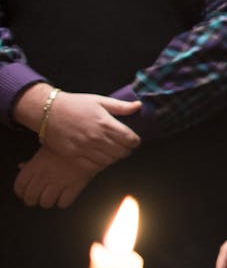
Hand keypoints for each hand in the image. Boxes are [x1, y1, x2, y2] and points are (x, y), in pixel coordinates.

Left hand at [14, 146, 98, 208]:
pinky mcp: (74, 187)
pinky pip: (64, 203)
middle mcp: (44, 177)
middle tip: (35, 198)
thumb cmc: (66, 143)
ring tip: (50, 197)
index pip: (19, 186)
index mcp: (35, 166)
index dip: (20, 192)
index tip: (23, 193)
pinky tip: (64, 196)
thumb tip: (21, 166)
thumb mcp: (45, 147)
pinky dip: (63, 202)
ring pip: (46, 203)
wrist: (89, 143)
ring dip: (47, 201)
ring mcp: (59, 183)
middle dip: (31, 200)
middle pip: (30, 198)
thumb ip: (32, 160)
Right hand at [19, 86, 140, 166]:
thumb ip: (121, 107)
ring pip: (109, 161)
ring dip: (114, 157)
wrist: (47, 112)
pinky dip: (100, 163)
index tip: (133, 140)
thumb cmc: (75, 104)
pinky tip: (99, 156)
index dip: (135, 141)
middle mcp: (96, 137)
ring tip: (111, 151)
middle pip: (122, 152)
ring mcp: (85, 148)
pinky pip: (94, 166)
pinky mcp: (74, 156)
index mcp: (105, 123)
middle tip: (123, 146)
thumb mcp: (99, 101)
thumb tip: (139, 106)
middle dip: (126, 150)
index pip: (130, 139)